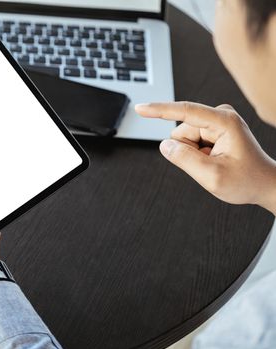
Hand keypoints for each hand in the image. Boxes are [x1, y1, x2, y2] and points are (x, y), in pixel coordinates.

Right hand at [135, 102, 275, 213]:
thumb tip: (164, 145)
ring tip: (214, 163)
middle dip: (188, 152)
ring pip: (183, 138)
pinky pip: (190, 141)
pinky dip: (197, 154)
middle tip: (209, 165)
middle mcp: (220, 116)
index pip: (184, 112)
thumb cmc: (247, 181)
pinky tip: (214, 160)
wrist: (264, 184)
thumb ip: (185, 159)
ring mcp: (217, 122)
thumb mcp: (213, 176)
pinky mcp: (213, 128)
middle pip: (181, 132)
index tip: (140, 108)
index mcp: (224, 122)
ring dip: (193, 155)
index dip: (159, 110)